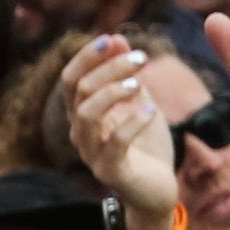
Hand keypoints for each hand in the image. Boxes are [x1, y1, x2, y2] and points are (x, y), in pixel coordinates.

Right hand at [60, 32, 180, 225]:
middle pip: (81, 91)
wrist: (158, 191)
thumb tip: (116, 38)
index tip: (111, 39)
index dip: (86, 57)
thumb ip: (127, 75)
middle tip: (141, 58)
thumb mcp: (140, 103)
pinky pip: (115, 143)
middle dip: (110, 69)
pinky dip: (133, 123)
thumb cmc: (147, 147)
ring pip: (87, 115)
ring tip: (139, 84)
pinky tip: (151, 113)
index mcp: (83, 115)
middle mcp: (81, 134)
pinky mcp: (111, 173)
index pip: (71, 80)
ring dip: (113, 93)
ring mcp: (92, 155)